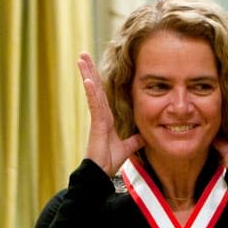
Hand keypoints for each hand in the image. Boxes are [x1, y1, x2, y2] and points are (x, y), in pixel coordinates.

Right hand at [77, 52, 144, 175]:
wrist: (101, 173)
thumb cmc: (109, 161)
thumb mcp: (128, 147)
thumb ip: (135, 139)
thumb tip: (145, 135)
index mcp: (106, 118)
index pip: (102, 94)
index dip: (98, 80)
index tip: (93, 66)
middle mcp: (101, 115)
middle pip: (95, 88)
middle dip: (90, 71)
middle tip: (83, 54)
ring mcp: (97, 118)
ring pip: (93, 92)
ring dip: (87, 74)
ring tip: (81, 58)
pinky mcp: (96, 124)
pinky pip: (94, 105)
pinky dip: (91, 93)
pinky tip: (88, 80)